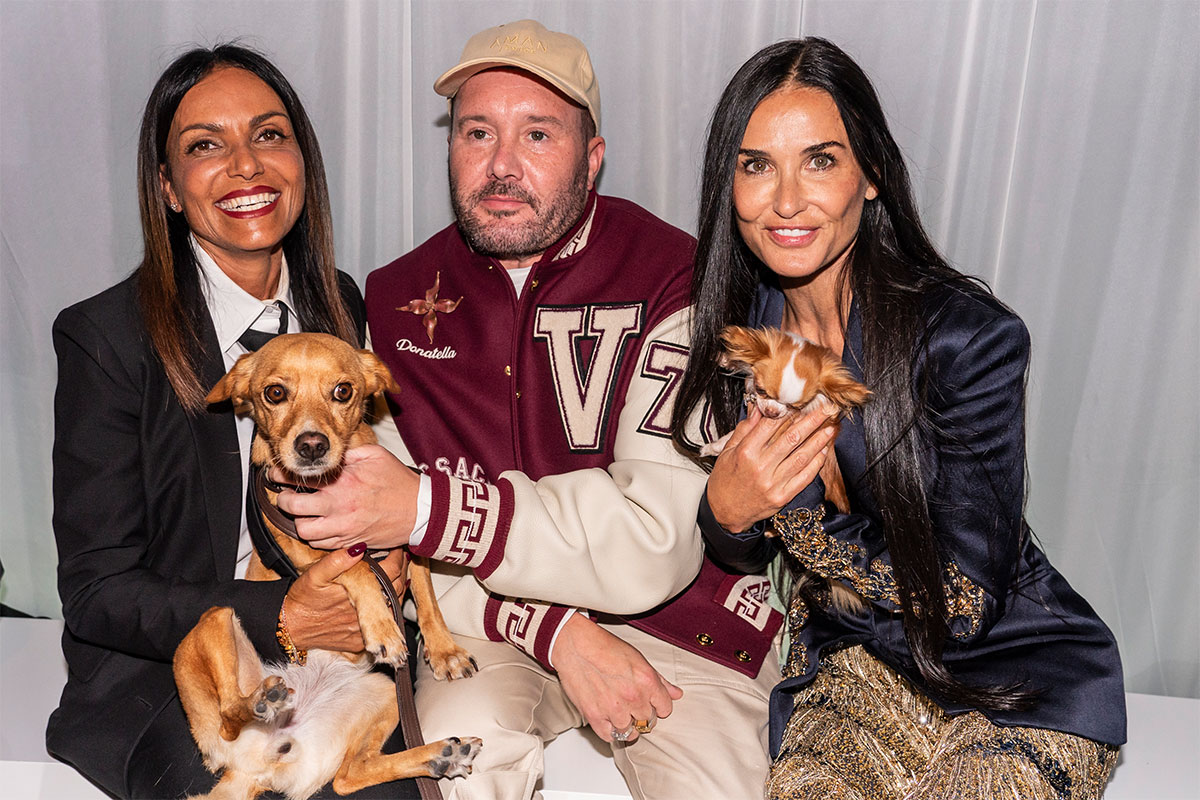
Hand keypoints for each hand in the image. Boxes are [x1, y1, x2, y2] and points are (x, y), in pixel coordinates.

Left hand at [273, 445, 419, 549]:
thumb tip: (328, 450)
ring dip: (299, 521)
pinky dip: (315, 536)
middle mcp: (339, 506)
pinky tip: (320, 525)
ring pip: (303, 530)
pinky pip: (320, 545)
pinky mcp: (350, 542)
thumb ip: (348, 452)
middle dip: (283, 500)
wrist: (420, 511)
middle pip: (292, 507)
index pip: (300, 478)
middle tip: (286, 495)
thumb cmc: (399, 483)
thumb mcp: (375, 455)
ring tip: (304, 512)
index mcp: (343, 482)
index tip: (277, 474)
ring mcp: (343, 528)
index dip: (281, 475)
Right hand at [282, 547, 409, 652]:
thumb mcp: (315, 574)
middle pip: (396, 588)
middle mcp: (365, 614)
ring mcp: (364, 630)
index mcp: (357, 593)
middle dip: (401, 571)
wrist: (289, 627)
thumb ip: (337, 560)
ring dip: (397, 589)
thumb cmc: (302, 599)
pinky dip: (389, 608)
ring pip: (394, 606)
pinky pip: (383, 624)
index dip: (397, 558)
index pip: (390, 572)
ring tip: (396, 574)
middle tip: (399, 558)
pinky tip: (386, 597)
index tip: (396, 547)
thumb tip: (359, 548)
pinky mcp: (361, 640)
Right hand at [551, 614, 681, 743]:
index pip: (666, 709)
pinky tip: (609, 720)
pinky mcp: (595, 717)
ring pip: (631, 732)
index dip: (659, 706)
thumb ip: (660, 680)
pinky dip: (611, 731)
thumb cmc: (604, 647)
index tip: (652, 703)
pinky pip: (610, 737)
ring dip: (627, 724)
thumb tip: (676, 693)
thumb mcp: (638, 658)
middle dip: (643, 714)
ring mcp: (614, 709)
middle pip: (648, 721)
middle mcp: (633, 697)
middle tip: (633, 704)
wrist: (576, 645)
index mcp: (647, 681)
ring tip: (620, 711)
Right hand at [706, 405, 837, 532]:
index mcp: (746, 452)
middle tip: (825, 409)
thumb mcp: (728, 452)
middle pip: (791, 438)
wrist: (724, 512)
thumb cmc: (725, 480)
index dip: (788, 412)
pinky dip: (816, 463)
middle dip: (811, 422)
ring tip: (830, 428)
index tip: (800, 403)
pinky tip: (823, 451)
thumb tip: (759, 409)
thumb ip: (744, 430)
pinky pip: (804, 477)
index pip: (770, 426)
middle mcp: (760, 467)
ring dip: (818, 441)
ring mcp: (773, 483)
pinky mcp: (782, 496)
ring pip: (801, 457)